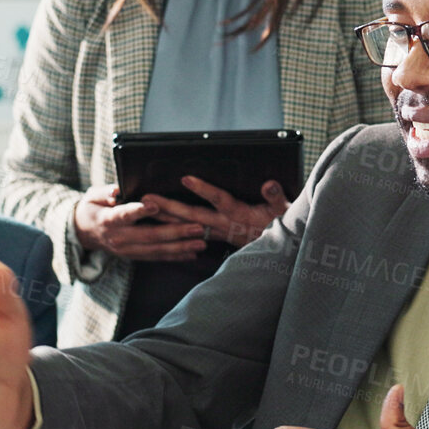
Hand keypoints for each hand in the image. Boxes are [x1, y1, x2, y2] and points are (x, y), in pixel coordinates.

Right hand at [72, 183, 207, 260]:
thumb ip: (105, 192)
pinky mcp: (134, 256)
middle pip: (149, 235)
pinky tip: (192, 255)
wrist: (83, 232)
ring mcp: (127, 250)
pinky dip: (175, 257)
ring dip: (180, 248)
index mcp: (108, 220)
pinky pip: (156, 258)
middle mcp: (119, 238)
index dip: (138, 211)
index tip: (154, 205)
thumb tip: (116, 191)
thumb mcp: (92, 196)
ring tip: (201, 244)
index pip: (124, 215)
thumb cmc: (93, 208)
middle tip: (197, 227)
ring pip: (156, 250)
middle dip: (175, 232)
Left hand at [141, 177, 288, 248]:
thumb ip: (275, 196)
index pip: (219, 199)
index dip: (203, 189)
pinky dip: (176, 229)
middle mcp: (225, 224)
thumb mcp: (283, 210)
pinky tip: (162, 225)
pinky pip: (191, 233)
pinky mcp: (217, 237)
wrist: (281, 250)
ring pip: (188, 225)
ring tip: (146, 209)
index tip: (186, 178)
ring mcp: (219, 232)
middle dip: (169, 207)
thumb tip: (268, 184)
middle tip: (148, 198)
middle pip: (193, 215)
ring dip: (167, 218)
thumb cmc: (282, 225)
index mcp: (239, 214)